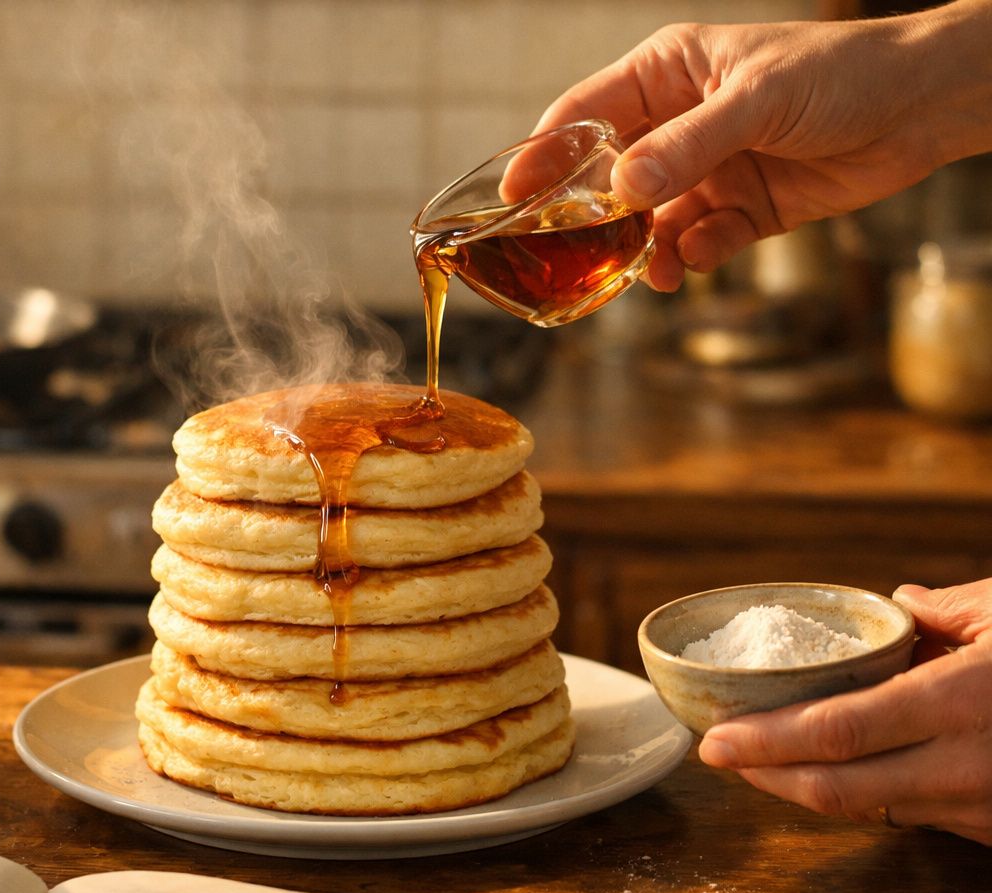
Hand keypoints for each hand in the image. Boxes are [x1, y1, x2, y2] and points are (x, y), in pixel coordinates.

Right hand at [535, 1, 991, 290]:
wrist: (924, 107)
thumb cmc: (841, 74)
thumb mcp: (757, 102)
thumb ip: (688, 147)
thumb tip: (623, 191)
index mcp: (665, 74)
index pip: (583, 115)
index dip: (544, 157)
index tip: (513, 200)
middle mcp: (676, 122)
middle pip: (607, 178)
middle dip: (591, 220)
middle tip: (571, 258)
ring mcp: (707, 168)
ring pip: (648, 221)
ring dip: (641, 250)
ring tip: (644, 274)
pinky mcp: (740, 209)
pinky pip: (694, 243)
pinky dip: (689, 258)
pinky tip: (695, 261)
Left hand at [699, 579, 991, 844]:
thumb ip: (949, 610)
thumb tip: (903, 602)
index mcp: (957, 701)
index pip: (837, 731)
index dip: (766, 740)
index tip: (716, 737)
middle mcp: (961, 767)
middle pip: (836, 787)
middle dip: (765, 774)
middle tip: (718, 754)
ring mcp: (978, 808)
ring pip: (871, 810)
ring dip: (812, 787)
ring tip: (767, 760)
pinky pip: (916, 817)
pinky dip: (871, 794)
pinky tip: (845, 771)